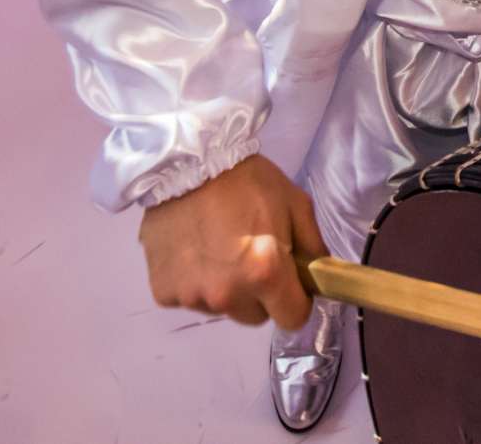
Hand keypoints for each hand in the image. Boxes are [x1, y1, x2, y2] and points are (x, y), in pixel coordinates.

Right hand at [138, 154, 330, 329]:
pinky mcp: (164, 292)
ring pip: (221, 307)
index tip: (290, 283)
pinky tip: (192, 249)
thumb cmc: (246, 180)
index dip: (296, 301)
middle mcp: (228, 294)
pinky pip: (190, 298)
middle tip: (250, 256)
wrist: (187, 162)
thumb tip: (317, 277)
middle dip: (259, 295)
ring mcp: (192, 296)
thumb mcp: (295, 203)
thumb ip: (313, 246)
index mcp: (266, 273)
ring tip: (217, 247)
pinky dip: (194, 282)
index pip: (292, 319)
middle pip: (255, 316)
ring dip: (224, 288)